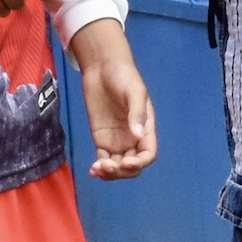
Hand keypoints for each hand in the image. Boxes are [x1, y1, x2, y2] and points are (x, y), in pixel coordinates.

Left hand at [69, 21, 155, 179]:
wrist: (102, 68)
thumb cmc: (123, 76)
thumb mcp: (134, 92)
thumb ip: (136, 113)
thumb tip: (137, 135)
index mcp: (146, 129)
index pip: (148, 154)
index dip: (140, 163)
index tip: (126, 162)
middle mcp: (133, 138)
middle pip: (132, 166)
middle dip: (122, 171)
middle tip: (108, 165)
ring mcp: (117, 140)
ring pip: (117, 167)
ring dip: (110, 173)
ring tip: (97, 168)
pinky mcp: (101, 139)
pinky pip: (103, 160)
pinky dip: (99, 169)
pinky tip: (93, 171)